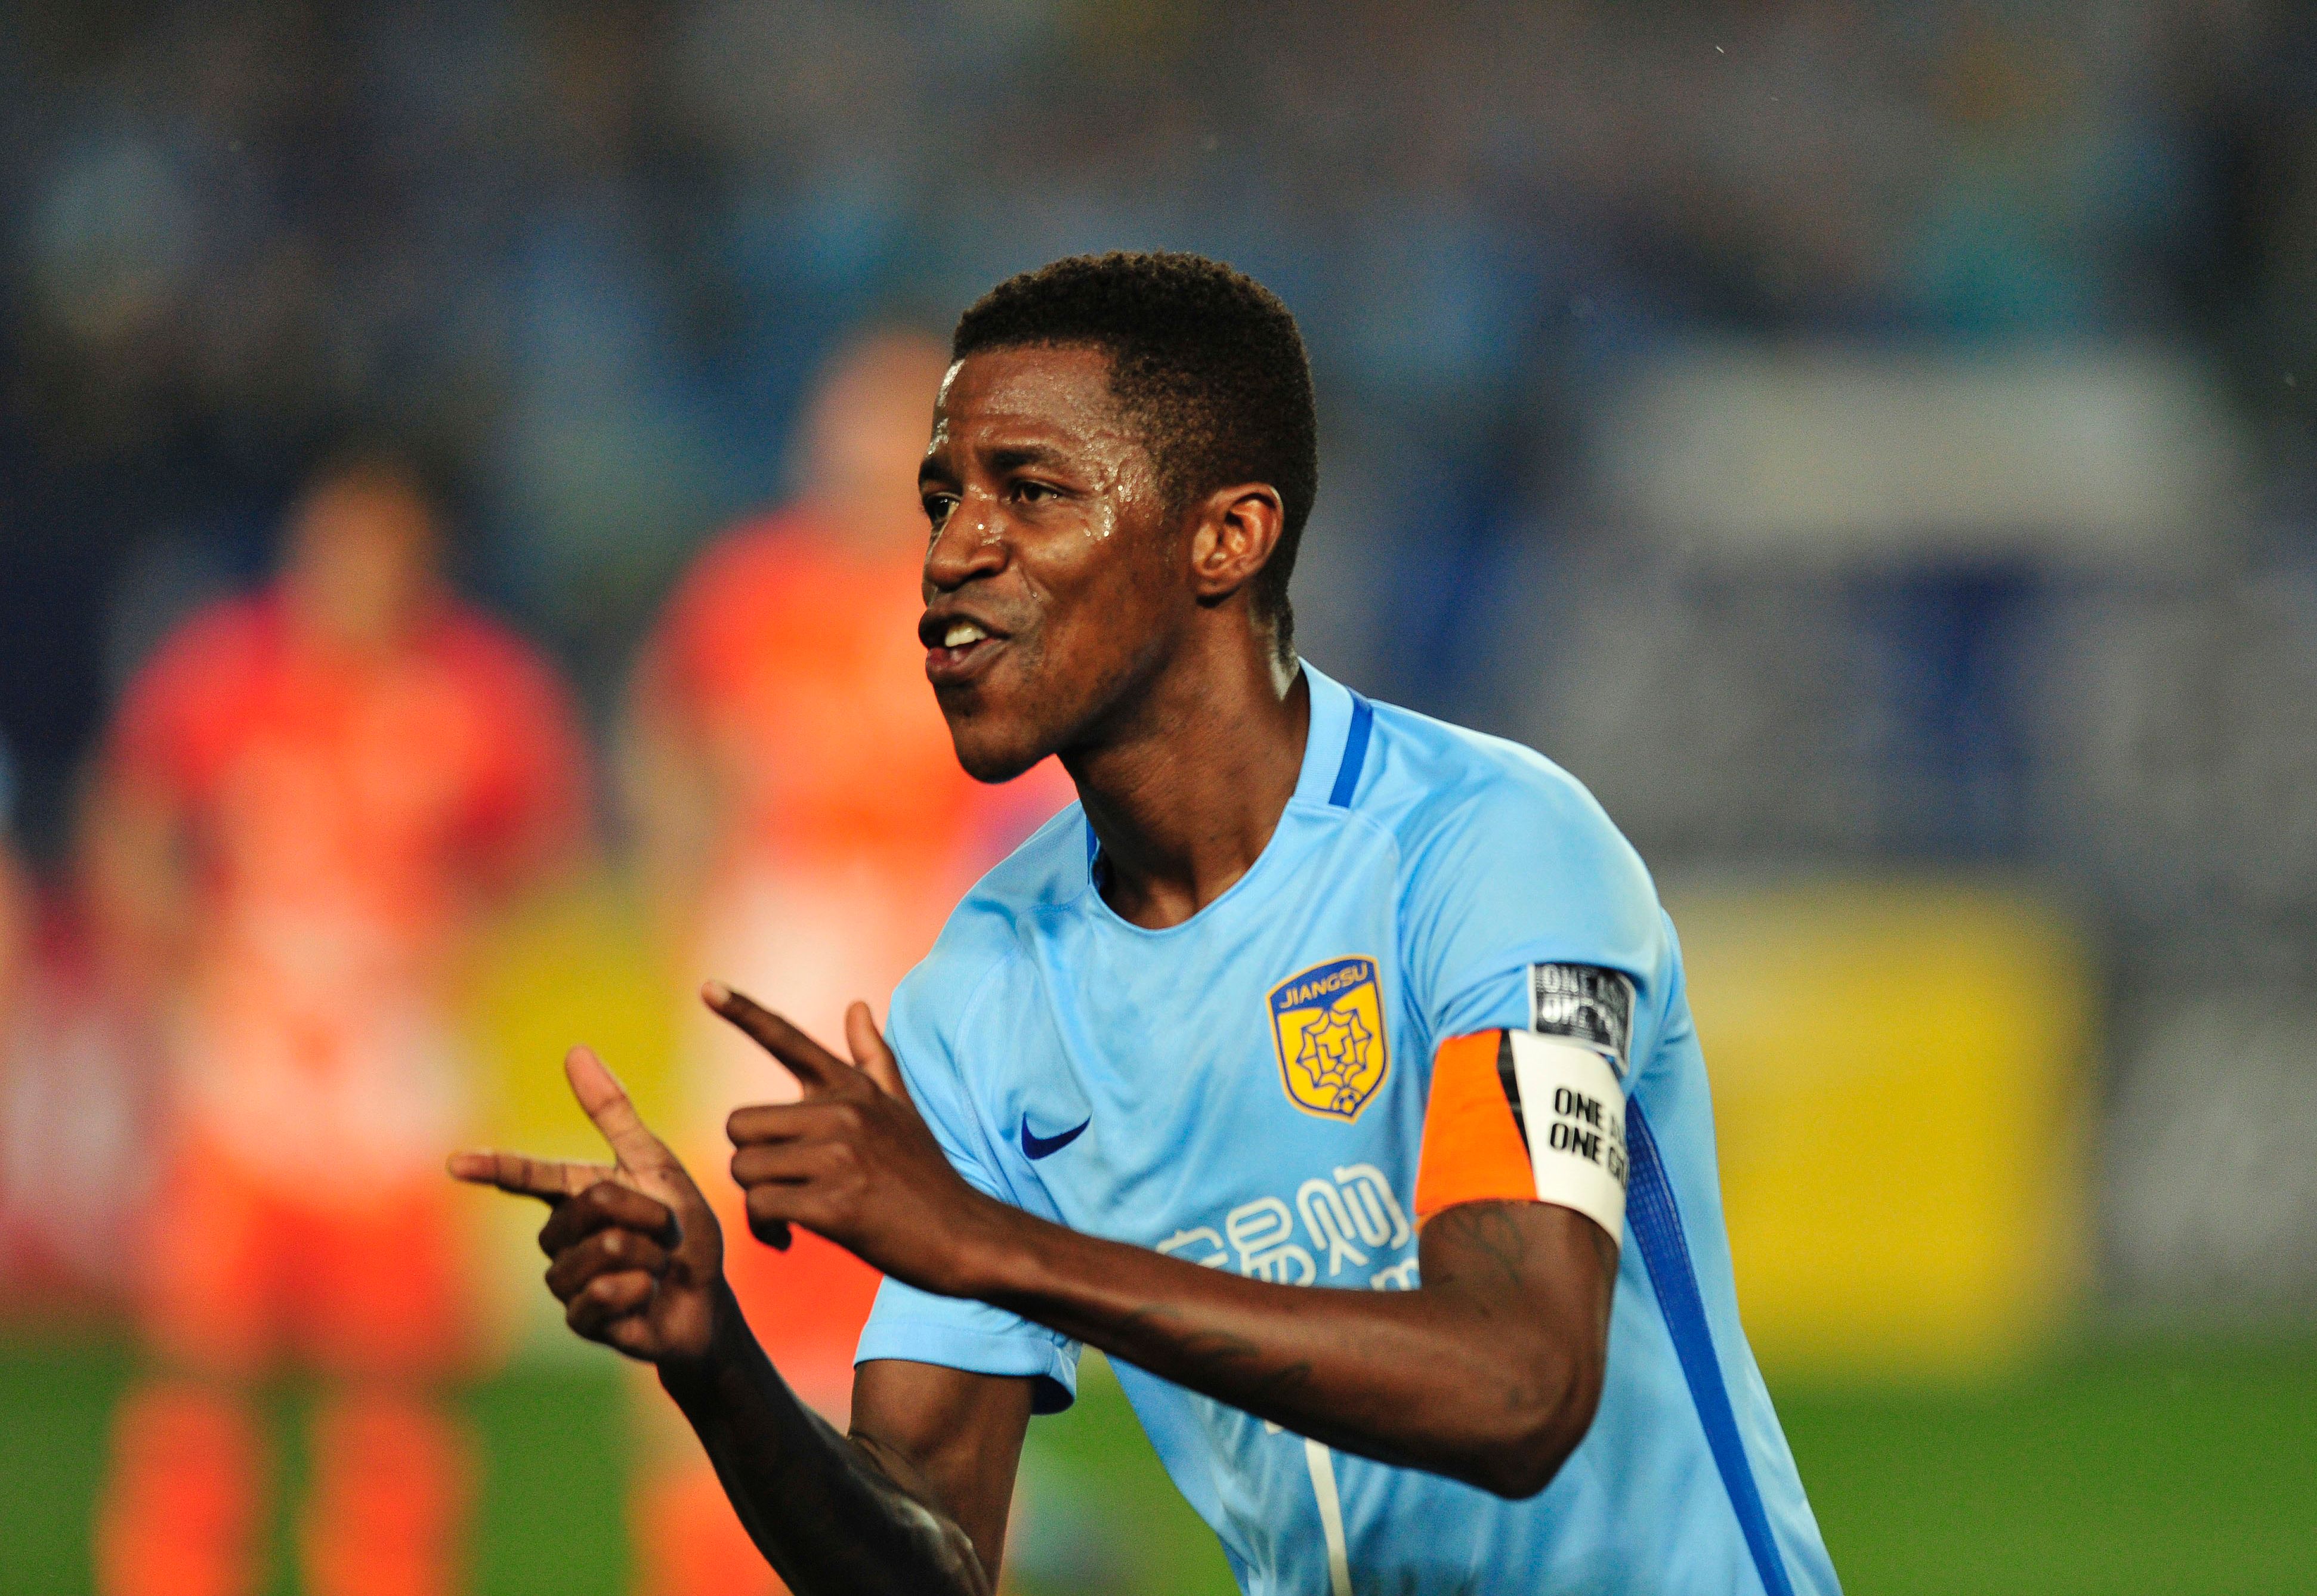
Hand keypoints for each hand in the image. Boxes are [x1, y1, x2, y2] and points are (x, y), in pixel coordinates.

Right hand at [447, 1046, 724, 1364]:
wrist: (706, 1300)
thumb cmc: (682, 1232)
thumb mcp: (655, 1164)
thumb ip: (614, 1112)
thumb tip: (574, 1050)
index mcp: (575, 1195)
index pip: (528, 1176)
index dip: (494, 1167)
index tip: (455, 1163)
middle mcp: (559, 1237)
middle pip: (591, 1205)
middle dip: (647, 1212)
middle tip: (668, 1231)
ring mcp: (565, 1280)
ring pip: (600, 1251)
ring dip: (648, 1253)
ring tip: (659, 1264)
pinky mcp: (580, 1319)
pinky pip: (601, 1295)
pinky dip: (640, 1288)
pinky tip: (648, 1293)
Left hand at [711, 983, 1006, 1297]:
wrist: (963, 1236)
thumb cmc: (925, 1176)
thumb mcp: (900, 1109)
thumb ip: (872, 1058)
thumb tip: (857, 1005)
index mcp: (853, 1089)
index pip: (789, 1040)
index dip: (744, 1012)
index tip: (708, 988)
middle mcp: (844, 1112)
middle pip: (740, 1126)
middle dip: (752, 1161)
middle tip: (784, 1184)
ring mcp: (839, 1157)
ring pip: (745, 1168)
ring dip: (758, 1200)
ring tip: (791, 1214)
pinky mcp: (834, 1204)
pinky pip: (760, 1207)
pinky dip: (766, 1229)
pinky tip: (790, 1238)